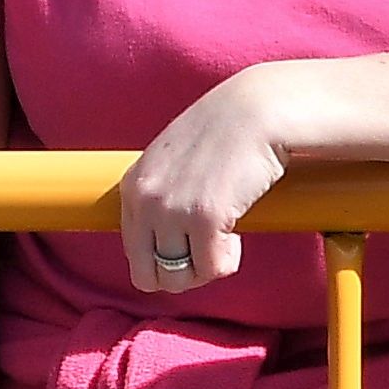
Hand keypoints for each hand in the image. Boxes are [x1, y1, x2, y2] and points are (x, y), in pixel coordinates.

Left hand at [114, 66, 287, 290]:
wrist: (256, 110)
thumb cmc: (222, 134)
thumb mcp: (170, 162)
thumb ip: (159, 196)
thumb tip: (163, 246)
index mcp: (132, 186)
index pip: (133, 252)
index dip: (164, 257)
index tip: (189, 242)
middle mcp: (145, 200)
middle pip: (147, 275)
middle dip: (179, 274)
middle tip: (206, 252)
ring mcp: (172, 210)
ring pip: (179, 278)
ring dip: (206, 266)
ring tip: (224, 238)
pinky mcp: (206, 217)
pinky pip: (213, 268)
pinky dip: (228, 260)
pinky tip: (237, 234)